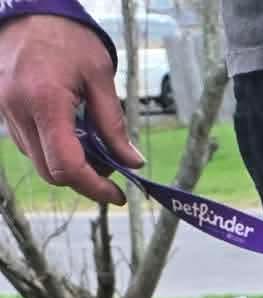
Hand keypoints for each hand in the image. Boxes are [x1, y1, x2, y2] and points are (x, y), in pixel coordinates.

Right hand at [0, 14, 141, 204]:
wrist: (29, 8)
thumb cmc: (66, 35)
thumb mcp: (99, 75)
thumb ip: (114, 124)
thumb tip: (131, 161)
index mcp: (45, 100)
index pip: (67, 166)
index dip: (94, 188)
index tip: (117, 194)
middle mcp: (18, 110)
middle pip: (51, 173)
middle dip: (83, 179)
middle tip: (109, 168)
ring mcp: (6, 111)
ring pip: (39, 162)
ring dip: (68, 165)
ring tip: (92, 144)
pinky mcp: (3, 109)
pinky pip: (30, 145)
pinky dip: (53, 149)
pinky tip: (71, 132)